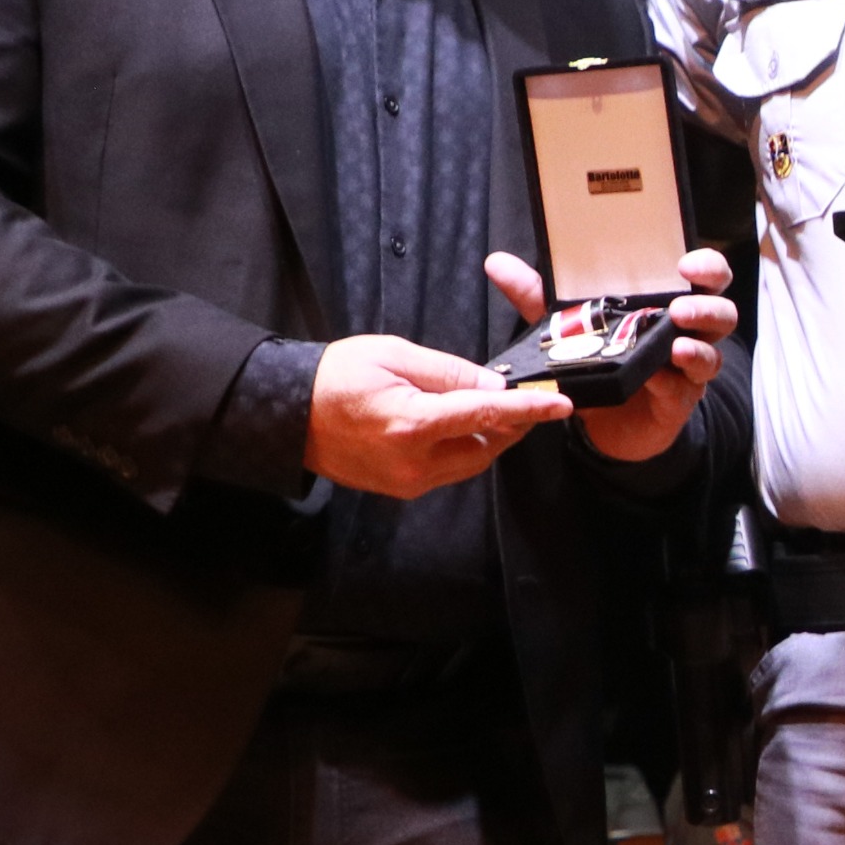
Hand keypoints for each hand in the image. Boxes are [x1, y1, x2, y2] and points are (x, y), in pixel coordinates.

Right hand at [306, 332, 566, 497]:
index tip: (561, 405)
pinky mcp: (400, 490)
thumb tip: (496, 386)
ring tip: (486, 408)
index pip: (487, 415)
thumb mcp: (394, 355)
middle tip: (520, 398)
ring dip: (487, 437)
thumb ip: (450, 372)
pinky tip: (456, 426)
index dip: (528, 410)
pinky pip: (449, 471)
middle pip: (486, 446)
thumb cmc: (335, 375)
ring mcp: (406, 482)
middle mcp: (413, 462)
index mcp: (412, 424)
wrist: (284, 413)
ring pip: (471, 463)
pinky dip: (462, 449)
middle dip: (509, 424)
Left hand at [485, 248, 736, 464]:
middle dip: (707, 306)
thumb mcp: (565, 325)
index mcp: (666, 305)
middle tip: (680, 307)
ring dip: (698, 345)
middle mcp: (686, 333)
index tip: (687, 264)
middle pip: (722, 312)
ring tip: (676, 341)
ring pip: (713, 352)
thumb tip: (497, 262)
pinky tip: (658, 375)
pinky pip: (687, 389)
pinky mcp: (679, 401)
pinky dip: (674, 380)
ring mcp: (687, 369)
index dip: (706, 267)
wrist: (605, 422)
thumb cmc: (598, 360)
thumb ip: (536, 296)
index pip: (705, 278)